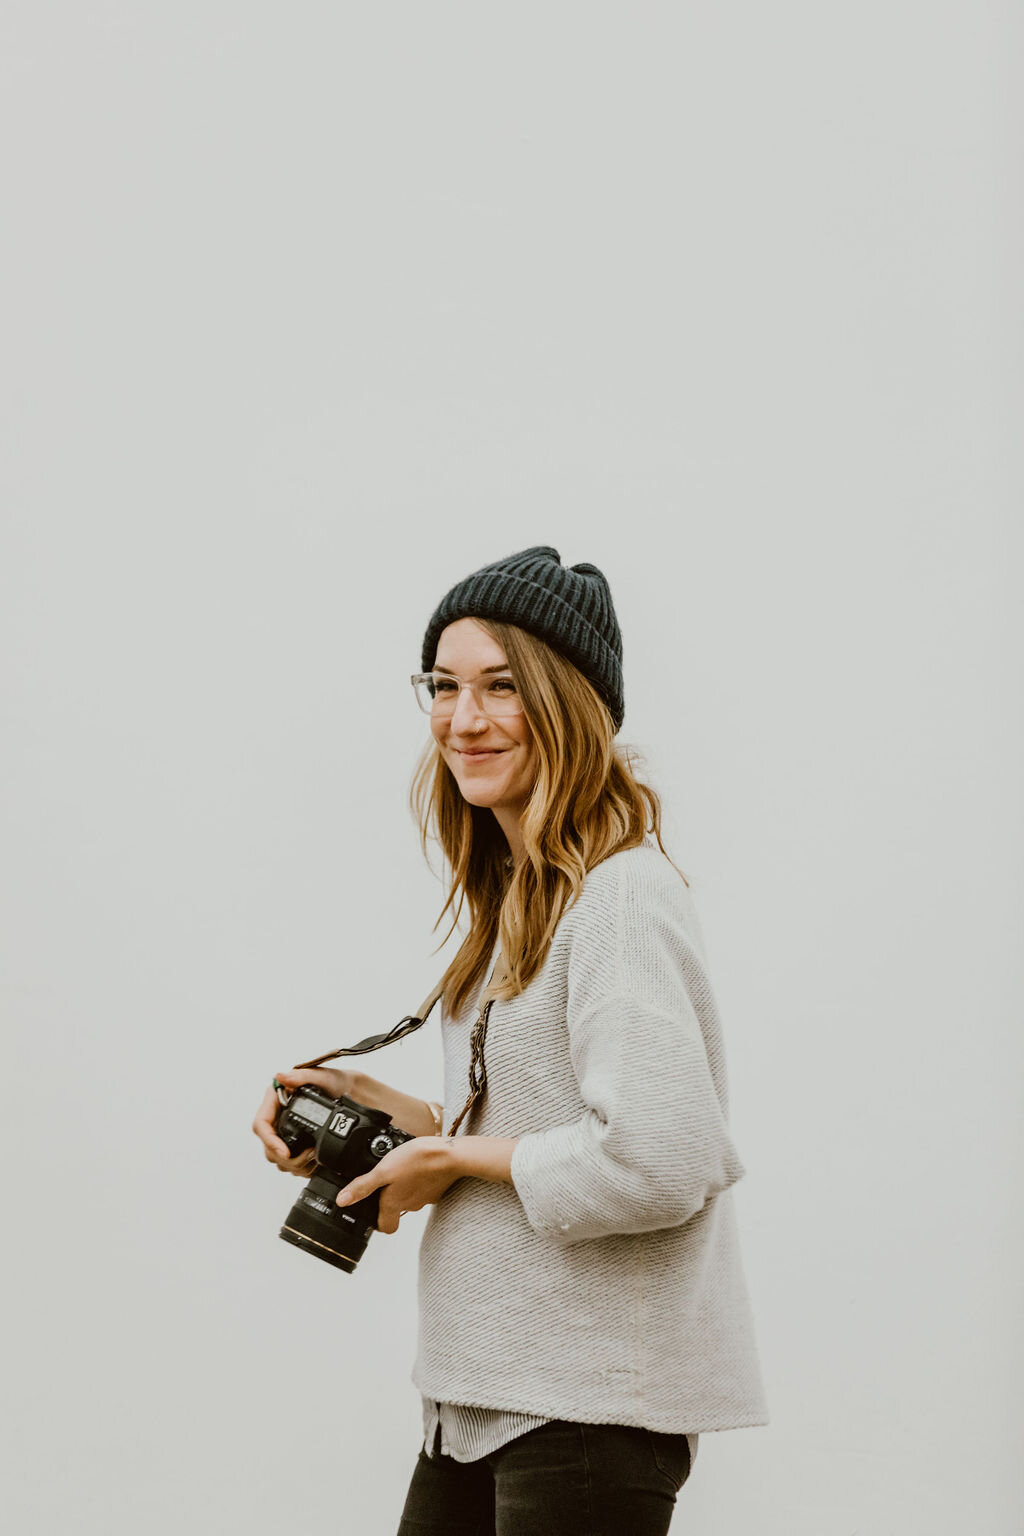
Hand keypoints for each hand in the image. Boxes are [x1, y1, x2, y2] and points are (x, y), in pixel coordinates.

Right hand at [251, 1067, 357, 1175]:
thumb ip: (302, 1076)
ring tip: (314, 1158)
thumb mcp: (323, 1076)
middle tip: (308, 1156)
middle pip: (269, 1147)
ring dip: (295, 1164)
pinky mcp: (297, 1143)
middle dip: (287, 1158)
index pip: (262, 1124)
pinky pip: (291, 1163)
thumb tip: (281, 1077)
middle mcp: (278, 1116)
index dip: (270, 1141)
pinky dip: (302, 1167)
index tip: (285, 1153)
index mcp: (276, 1099)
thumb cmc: (337, 1081)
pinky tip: (315, 1162)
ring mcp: (287, 1131)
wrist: (355, 1094)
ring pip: (279, 1158)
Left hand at [335, 1137, 461, 1233]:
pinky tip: (417, 1165)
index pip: (386, 1227)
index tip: (371, 1211)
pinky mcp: (437, 1187)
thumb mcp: (383, 1170)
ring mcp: (426, 1197)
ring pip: (411, 1197)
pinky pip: (425, 1187)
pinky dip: (420, 1179)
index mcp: (395, 1204)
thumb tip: (342, 1201)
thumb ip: (363, 1186)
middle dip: (390, 1199)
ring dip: (405, 1186)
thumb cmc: (418, 1161)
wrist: (451, 1155)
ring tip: (400, 1168)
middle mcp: (411, 1205)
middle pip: (398, 1211)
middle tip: (384, 1182)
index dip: (377, 1223)